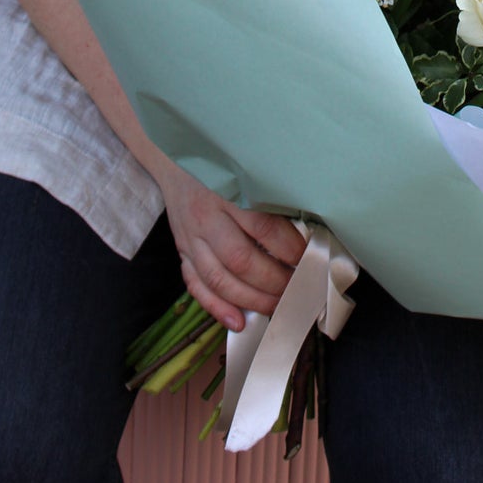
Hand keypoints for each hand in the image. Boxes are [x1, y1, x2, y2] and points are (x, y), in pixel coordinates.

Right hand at [153, 157, 306, 331]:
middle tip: (296, 289)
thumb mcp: (246, 169)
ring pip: (219, 279)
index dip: (289, 248)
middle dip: (273, 281)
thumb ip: (270, 196)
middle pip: (241, 260)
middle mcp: (206, 218)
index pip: (263, 228)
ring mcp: (190, 238)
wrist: (174, 160)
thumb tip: (308, 224)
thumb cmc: (221, 165)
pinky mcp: (182, 253)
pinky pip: (196, 286)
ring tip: (275, 307)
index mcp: (227, 192)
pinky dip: (217, 308)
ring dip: (250, 299)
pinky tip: (238, 322)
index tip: (309, 259)